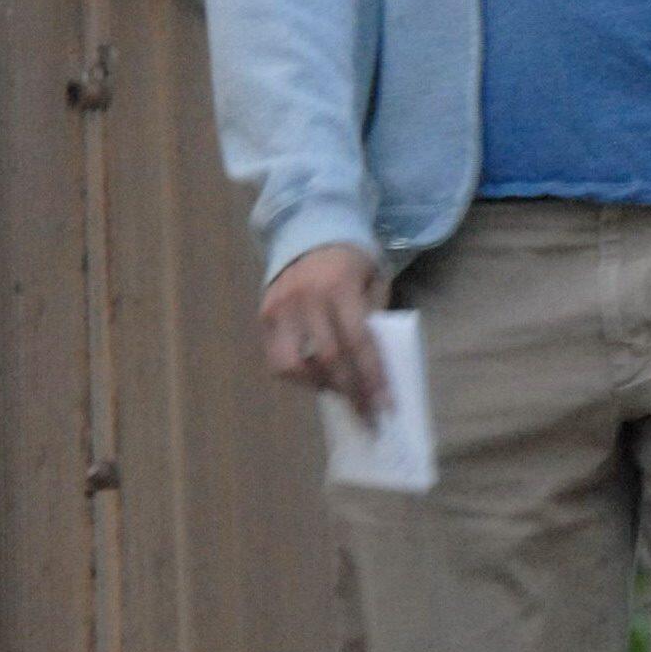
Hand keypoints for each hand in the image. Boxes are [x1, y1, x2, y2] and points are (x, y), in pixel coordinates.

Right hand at [262, 243, 388, 421]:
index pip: (358, 341)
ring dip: (320, 387)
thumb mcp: (374, 282)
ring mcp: (280, 307)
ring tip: (341, 394)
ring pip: (293, 365)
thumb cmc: (352, 264)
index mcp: (339, 286)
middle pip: (328, 358)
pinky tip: (317, 378)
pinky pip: (277, 360)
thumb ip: (375, 320)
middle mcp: (305, 297)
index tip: (386, 407)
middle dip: (351, 391)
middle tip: (368, 416)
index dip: (373, 377)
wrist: (311, 235)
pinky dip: (299, 377)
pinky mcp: (263, 316)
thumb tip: (377, 370)